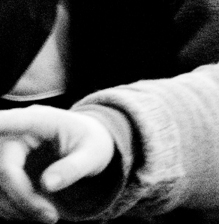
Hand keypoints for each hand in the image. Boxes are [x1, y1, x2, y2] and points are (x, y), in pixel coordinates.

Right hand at [0, 107, 114, 222]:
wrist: (87, 144)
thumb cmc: (91, 142)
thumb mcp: (93, 153)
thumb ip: (72, 167)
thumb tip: (47, 184)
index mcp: (40, 119)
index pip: (14, 122)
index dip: (0, 125)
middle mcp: (14, 133)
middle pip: (3, 170)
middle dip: (23, 199)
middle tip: (51, 216)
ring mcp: (4, 153)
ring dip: (18, 208)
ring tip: (49, 215)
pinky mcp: (2, 171)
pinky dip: (14, 209)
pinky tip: (37, 212)